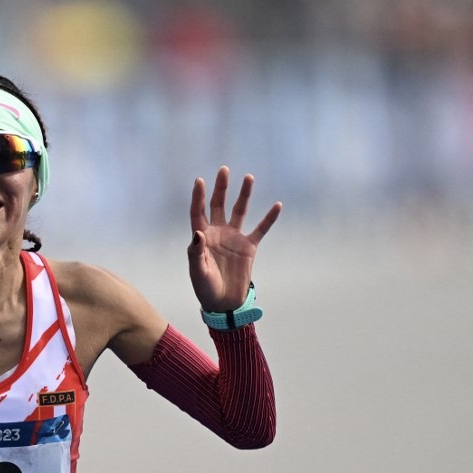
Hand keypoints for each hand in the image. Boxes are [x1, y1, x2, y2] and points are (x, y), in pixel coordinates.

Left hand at [188, 166, 280, 310]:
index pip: (198, 212)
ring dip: (243, 195)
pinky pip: (260, 229)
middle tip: (224, 170)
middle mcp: (218, 233)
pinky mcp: (249, 247)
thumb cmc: (205, 288)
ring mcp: (234, 238)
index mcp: (202, 237)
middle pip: (218, 205)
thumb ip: (196, 252)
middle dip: (221, 188)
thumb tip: (198, 232)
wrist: (224, 303)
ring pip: (239, 211)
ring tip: (249, 177)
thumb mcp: (197, 271)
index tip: (200, 181)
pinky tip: (277, 205)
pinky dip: (269, 218)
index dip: (199, 197)